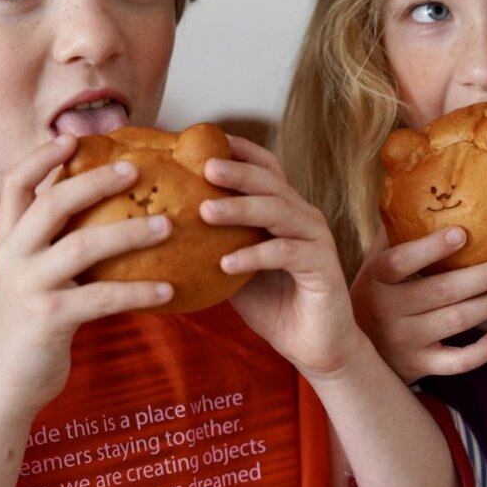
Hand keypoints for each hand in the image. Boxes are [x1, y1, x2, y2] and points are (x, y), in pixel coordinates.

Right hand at [0, 135, 173, 418]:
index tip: (71, 136)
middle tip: (137, 168)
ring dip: (129, 232)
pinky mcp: (49, 318)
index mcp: (7, 241)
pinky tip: (169, 290)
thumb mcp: (31, 276)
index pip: (14, 184)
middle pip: (53, 203)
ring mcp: (28, 286)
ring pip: (82, 245)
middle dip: (95, 180)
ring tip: (168, 224)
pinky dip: (139, 291)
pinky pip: (102, 297)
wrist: (3, 384)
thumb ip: (53, 244)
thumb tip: (100, 212)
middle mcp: (12, 256)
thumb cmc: (29, 325)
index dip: (40, 157)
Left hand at [201, 136, 362, 379]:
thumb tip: (163, 226)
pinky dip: (254, 255)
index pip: (267, 168)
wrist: (315, 346)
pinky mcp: (323, 267)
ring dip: (241, 209)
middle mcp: (304, 217)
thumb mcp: (235, 268)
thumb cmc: (274, 304)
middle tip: (204, 167)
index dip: (241, 151)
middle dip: (237, 172)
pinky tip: (225, 264)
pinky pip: (286, 253)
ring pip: (279, 212)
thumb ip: (213, 244)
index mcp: (285, 210)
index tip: (206, 140)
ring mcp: (317, 240)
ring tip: (205, 211)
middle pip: (272, 182)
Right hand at [351, 226, 486, 383]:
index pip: (399, 262)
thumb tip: (414, 186)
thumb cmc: (374, 294)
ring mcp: (403, 341)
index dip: (429, 248)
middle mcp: (387, 311)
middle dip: (484, 277)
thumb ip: (392, 233)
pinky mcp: (418, 366)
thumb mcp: (373, 265)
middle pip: (441, 292)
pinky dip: (482, 352)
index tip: (462, 233)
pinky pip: (456, 363)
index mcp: (375, 279)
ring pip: (455, 322)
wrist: (350, 352)